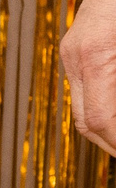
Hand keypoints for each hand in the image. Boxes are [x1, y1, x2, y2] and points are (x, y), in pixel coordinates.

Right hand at [65, 0, 115, 154]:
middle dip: (114, 143)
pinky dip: (107, 108)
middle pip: (88, 122)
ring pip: (85, 109)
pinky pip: (88, 90)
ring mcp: (75, 50)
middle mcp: (78, 56)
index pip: (101, 122)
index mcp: (97, 55)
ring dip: (110, 128)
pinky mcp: (82, 44)